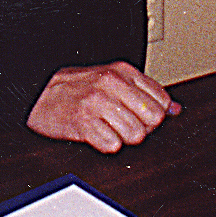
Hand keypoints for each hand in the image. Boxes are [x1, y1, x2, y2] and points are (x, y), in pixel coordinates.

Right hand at [27, 61, 179, 152]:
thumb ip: (146, 91)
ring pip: (135, 135)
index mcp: (123, 71)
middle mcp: (112, 83)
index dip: (156, 113)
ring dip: (124, 138)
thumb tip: (175, 109)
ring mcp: (97, 103)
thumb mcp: (114, 79)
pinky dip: (107, 145)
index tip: (142, 114)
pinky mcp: (84, 123)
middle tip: (125, 123)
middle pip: (152, 120)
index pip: (161, 99)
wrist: (40, 92)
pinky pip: (112, 146)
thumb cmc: (78, 87)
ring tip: (109, 128)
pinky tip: (98, 134)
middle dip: (143, 127)